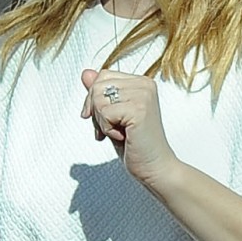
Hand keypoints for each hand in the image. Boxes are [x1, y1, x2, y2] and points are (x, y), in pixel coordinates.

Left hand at [81, 68, 175, 184]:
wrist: (155, 168)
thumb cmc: (135, 144)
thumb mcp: (111, 114)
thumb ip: (99, 93)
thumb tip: (85, 73)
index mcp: (140, 82)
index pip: (102, 76)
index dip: (94, 99)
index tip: (102, 118)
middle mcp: (144, 84)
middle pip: (97, 86)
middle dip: (96, 111)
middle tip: (110, 129)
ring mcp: (143, 95)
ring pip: (98, 98)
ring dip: (102, 121)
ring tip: (119, 132)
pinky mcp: (139, 109)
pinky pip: (104, 112)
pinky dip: (107, 129)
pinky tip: (123, 136)